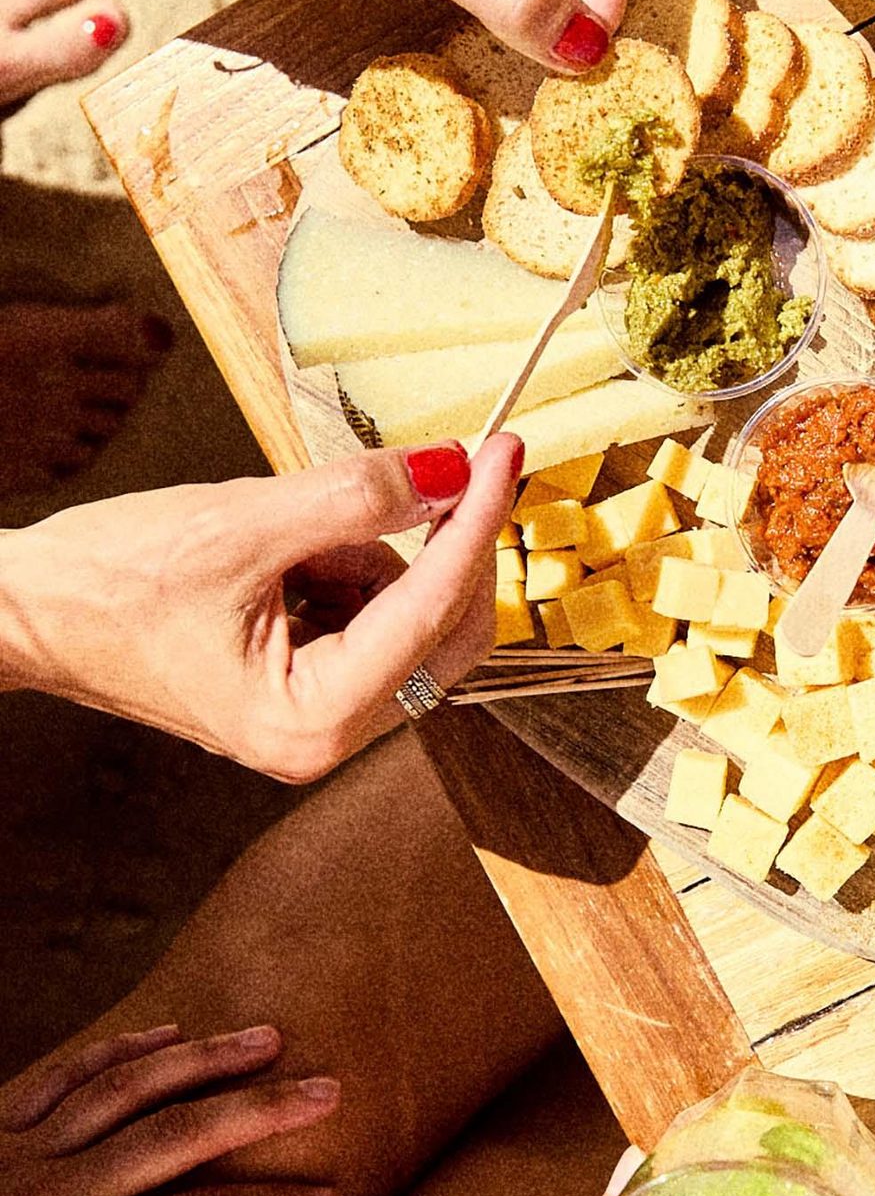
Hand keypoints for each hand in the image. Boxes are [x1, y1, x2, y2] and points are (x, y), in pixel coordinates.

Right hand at [0, 434, 521, 779]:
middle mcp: (324, 741)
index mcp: (310, 722)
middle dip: (443, 547)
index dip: (476, 524)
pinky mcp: (305, 693)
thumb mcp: (241, 521)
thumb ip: (356, 496)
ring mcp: (316, 722)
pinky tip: (286, 552)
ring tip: (286, 529)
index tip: (505, 454)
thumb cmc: (106, 581)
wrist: (26, 610)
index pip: (431, 613)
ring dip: (378, 555)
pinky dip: (350, 570)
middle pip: (445, 636)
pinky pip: (368, 620)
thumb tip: (453, 471)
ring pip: (408, 621)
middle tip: (457, 464)